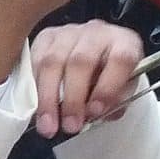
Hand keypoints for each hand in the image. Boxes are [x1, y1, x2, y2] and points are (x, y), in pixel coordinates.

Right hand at [30, 19, 143, 137]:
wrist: (97, 52)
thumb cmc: (111, 75)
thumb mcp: (123, 89)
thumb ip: (114, 102)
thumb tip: (92, 114)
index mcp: (124, 43)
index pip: (120, 60)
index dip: (107, 88)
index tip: (95, 112)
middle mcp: (97, 33)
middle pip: (81, 61)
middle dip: (73, 99)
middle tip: (70, 126)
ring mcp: (69, 32)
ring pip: (53, 61)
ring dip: (48, 98)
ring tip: (48, 125)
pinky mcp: (47, 36)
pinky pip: (36, 60)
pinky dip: (35, 87)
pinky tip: (37, 107)